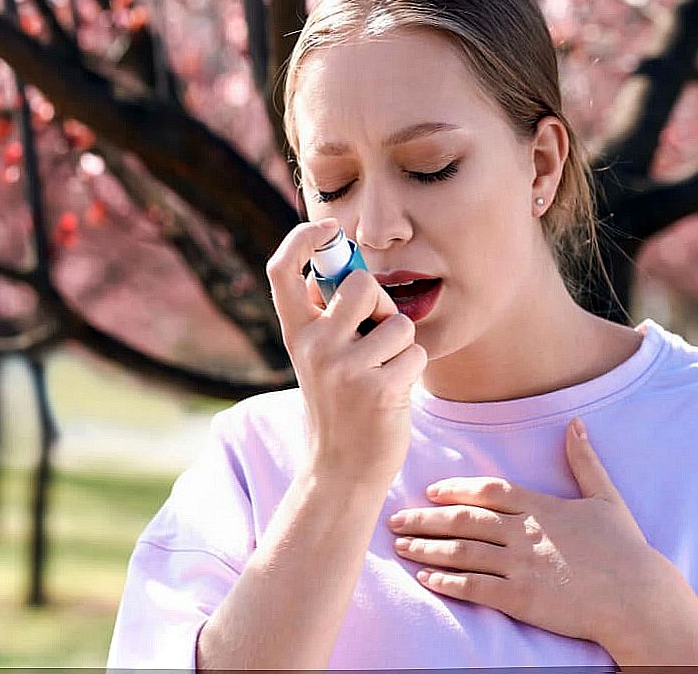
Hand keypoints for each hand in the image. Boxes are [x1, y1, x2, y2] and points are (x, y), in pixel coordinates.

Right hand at [266, 218, 426, 487]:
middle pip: (362, 284)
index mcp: (296, 332)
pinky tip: (394, 392)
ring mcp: (344, 369)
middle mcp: (313, 346)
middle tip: (378, 332)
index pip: (282, 270)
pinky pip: (415, 353)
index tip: (329, 228)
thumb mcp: (321, 356)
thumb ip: (329, 314)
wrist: (341, 469)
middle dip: (384, 303)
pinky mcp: (377, 389)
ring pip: (400, 322)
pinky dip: (413, 368)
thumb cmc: (341, 403)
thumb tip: (346, 260)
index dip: (303, 238)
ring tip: (385, 371)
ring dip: (403, 343)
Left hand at [386, 417, 665, 646]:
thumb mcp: (605, 497)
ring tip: (400, 546)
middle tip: (396, 519)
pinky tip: (426, 578)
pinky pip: (475, 587)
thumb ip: (584, 460)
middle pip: (464, 520)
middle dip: (425, 518)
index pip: (488, 490)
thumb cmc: (624, 548)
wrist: (637, 597)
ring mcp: (521, 565)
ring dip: (426, 548)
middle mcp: (525, 532)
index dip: (456, 489)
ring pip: (462, 552)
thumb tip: (576, 423)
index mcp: (541, 506)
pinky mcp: (521, 598)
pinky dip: (446, 581)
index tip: (431, 491)